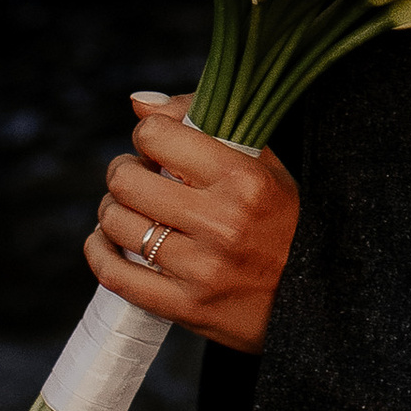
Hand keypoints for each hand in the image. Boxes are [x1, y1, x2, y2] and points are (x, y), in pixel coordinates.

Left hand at [88, 92, 297, 351]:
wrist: (311, 300)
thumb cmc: (284, 224)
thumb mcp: (264, 167)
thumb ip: (206, 127)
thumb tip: (139, 103)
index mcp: (244, 180)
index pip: (159, 135)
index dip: (148, 134)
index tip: (156, 145)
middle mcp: (222, 222)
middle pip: (127, 181)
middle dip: (124, 171)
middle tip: (137, 175)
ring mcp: (201, 269)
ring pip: (116, 224)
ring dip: (111, 210)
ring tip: (127, 209)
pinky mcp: (185, 306)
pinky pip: (115, 275)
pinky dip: (99, 252)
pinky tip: (106, 241)